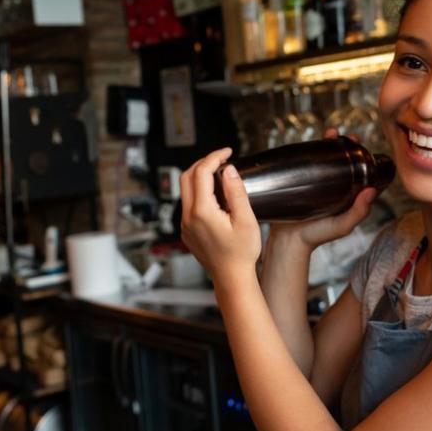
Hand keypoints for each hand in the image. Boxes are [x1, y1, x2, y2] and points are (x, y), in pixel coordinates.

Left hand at [180, 147, 261, 283]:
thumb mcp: (246, 220)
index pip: (202, 172)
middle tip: (222, 159)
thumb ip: (236, 192)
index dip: (215, 157)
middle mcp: (188, 217)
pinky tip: (215, 194)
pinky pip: (188, 204)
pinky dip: (198, 191)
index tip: (228, 152)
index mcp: (202, 212)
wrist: (232, 278)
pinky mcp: (187, 231)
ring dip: (200, 177)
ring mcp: (185, 225)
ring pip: (185, 190)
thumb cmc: (241, 253)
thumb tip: (228, 170)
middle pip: (186, 176)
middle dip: (203, 163)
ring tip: (220, 174)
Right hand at [268, 129, 376, 252]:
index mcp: (347, 196)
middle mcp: (333, 188)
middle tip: (346, 136)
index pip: (358, 172)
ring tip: (331, 133)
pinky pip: (306, 164)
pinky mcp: (299, 183)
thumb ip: (359, 212)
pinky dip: (309, 151)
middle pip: (341, 161)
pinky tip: (311, 142)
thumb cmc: (317, 236)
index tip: (362, 145)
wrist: (287, 241)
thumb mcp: (343, 226)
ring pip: (324, 159)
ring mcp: (315, 184)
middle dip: (344, 146)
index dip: (362, 157)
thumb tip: (371, 190)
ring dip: (327, 144)